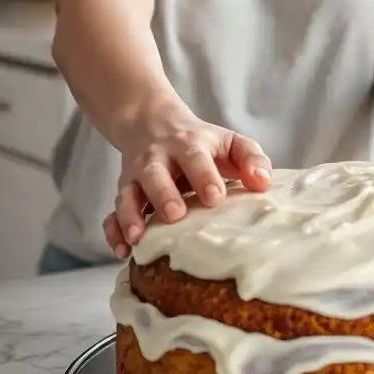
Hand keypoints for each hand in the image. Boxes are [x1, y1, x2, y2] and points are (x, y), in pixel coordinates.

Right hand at [103, 114, 271, 258]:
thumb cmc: (202, 144)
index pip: (195, 158)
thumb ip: (252, 159)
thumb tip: (262, 183)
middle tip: (175, 215)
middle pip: (155, 174)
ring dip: (131, 215)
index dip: (204, 177)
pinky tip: (122, 249)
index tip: (215, 197)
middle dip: (163, 194)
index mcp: (189, 145)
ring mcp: (137, 177)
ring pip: (128, 193)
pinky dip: (113, 230)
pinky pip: (111, 212)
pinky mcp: (124, 193)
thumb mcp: (230, 142)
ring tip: (138, 237)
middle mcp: (158, 159)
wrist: (153, 123)